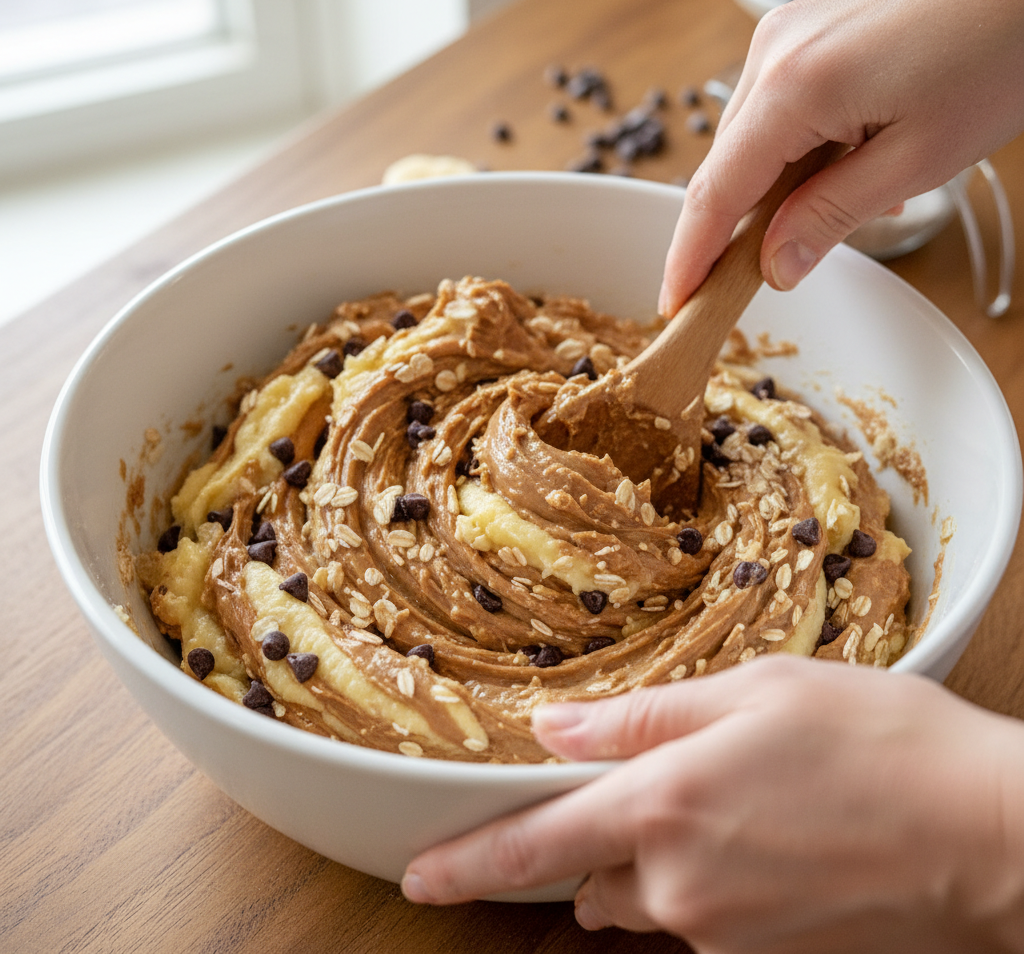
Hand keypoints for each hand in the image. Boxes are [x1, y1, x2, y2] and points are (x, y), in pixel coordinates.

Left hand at [402, 656, 1023, 952]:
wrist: (989, 831)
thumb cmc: (877, 741)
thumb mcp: (753, 691)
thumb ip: (641, 719)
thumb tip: (556, 729)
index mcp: (665, 805)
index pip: (536, 844)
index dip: (470, 862)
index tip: (422, 878)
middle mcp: (681, 885)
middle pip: (593, 873)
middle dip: (603, 834)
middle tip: (660, 784)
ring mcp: (724, 933)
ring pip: (648, 897)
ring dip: (657, 857)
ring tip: (731, 802)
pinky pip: (702, 918)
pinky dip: (707, 879)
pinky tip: (767, 835)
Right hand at [660, 0, 1023, 315]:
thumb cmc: (1003, 49)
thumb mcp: (918, 159)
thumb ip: (830, 217)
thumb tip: (772, 267)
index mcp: (792, 85)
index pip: (715, 193)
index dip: (690, 257)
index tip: (676, 303)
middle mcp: (773, 52)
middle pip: (724, 167)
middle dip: (728, 231)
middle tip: (745, 285)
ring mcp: (787, 34)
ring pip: (749, 140)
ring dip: (771, 191)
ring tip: (836, 213)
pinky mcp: (808, 29)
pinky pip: (778, 109)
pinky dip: (794, 153)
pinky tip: (845, 166)